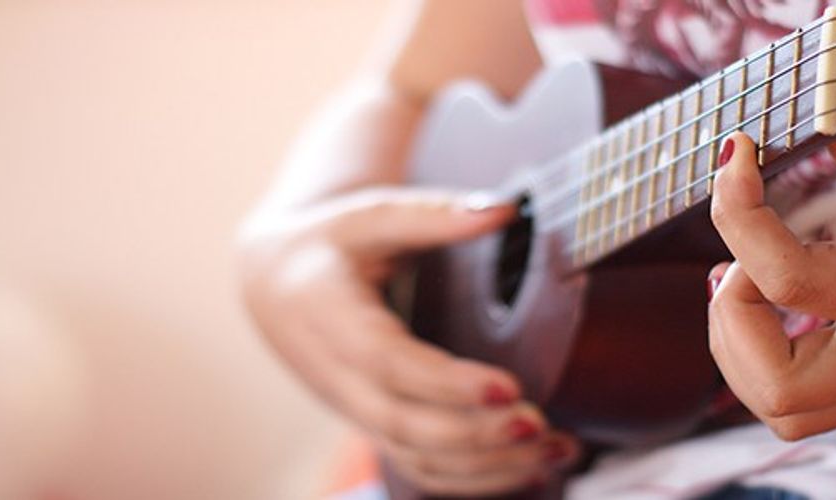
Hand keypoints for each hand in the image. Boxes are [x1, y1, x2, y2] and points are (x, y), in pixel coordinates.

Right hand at [238, 188, 579, 494]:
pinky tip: (532, 469)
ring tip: (557, 450)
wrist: (278, 284)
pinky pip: (424, 469)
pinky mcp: (378, 428)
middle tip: (541, 424)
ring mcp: (357, 411)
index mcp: (331, 319)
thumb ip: (433, 215)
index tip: (509, 386)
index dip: (446, 383)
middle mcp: (338, 379)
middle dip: (475, 435)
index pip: (387, 363)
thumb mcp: (370, 215)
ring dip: (490, 466)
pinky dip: (478, 479)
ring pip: (417, 459)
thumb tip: (504, 209)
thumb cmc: (329, 244)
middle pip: (403, 425)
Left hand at [708, 132, 835, 439]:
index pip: (792, 281)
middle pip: (776, 388)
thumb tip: (829, 139)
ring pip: (781, 409)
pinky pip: (799, 399)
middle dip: (730, 319)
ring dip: (735, 345)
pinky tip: (764, 298)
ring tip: (737, 277)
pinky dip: (756, 354)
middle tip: (733, 257)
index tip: (736, 158)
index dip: (740, 217)